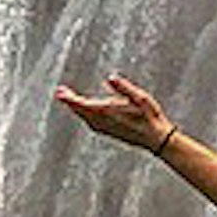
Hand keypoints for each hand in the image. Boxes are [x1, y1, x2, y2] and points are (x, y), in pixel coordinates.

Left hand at [58, 73, 177, 155]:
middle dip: (70, 102)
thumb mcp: (140, 97)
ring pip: (85, 118)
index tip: (59, 92)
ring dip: (77, 109)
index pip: (83, 105)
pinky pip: (91, 123)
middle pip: (81, 112)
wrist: (156, 138)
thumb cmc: (150, 116)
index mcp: (109, 112)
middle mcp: (104, 122)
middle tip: (60, 92)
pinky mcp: (109, 132)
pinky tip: (86, 113)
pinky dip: (85, 116)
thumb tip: (110, 77)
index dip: (70, 99)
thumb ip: (124, 88)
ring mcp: (106, 129)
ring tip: (70, 99)